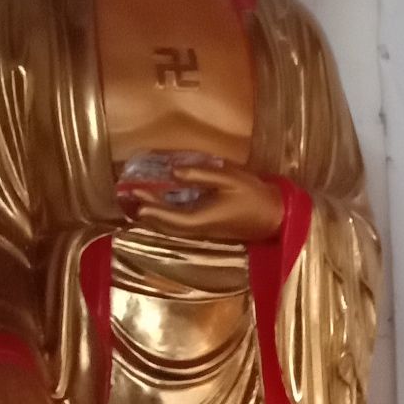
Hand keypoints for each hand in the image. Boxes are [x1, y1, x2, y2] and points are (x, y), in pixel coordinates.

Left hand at [118, 160, 283, 243]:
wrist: (275, 216)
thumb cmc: (253, 195)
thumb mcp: (228, 178)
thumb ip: (200, 174)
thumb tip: (173, 171)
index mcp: (203, 219)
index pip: (170, 217)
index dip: (151, 208)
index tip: (136, 196)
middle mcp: (200, 229)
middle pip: (166, 226)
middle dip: (147, 213)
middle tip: (129, 198)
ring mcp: (205, 231)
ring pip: (172, 228)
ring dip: (155, 217)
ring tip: (139, 202)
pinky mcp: (209, 229)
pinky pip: (181, 225)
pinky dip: (166, 217)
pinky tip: (162, 206)